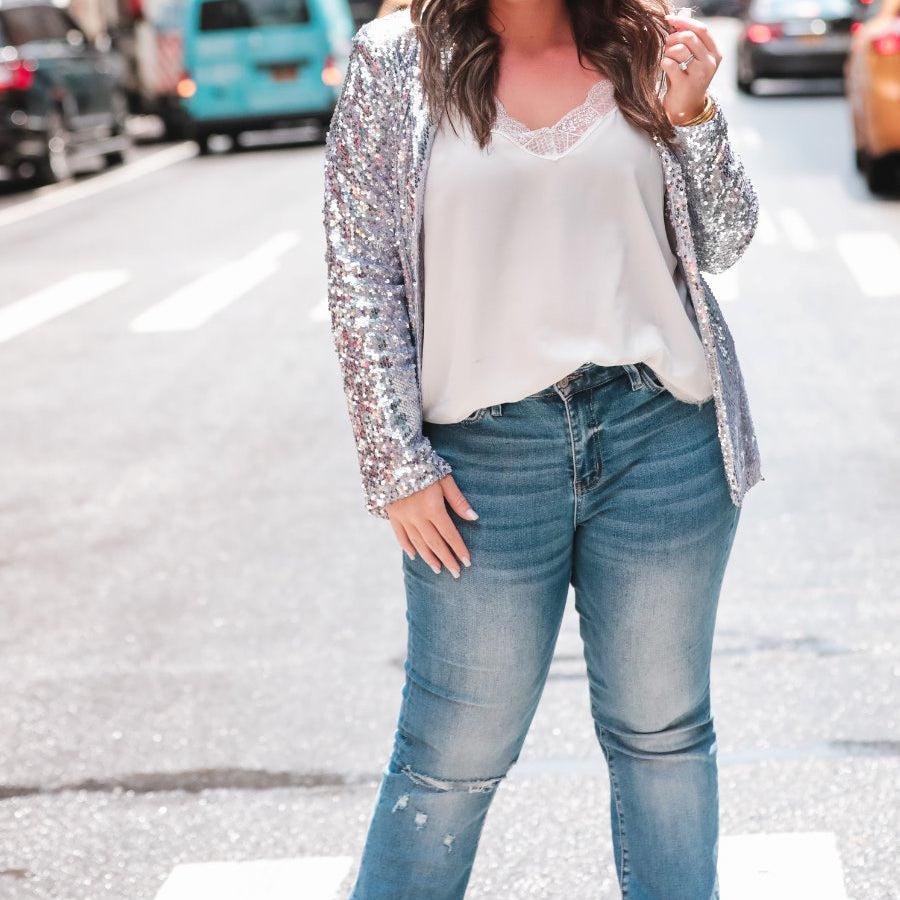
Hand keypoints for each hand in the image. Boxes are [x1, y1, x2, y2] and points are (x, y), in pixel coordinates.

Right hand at [386, 475, 477, 577]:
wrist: (392, 456)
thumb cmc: (424, 465)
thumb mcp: (444, 478)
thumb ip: (458, 500)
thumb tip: (474, 518)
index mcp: (433, 508)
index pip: (450, 534)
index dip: (459, 548)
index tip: (468, 562)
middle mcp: (417, 516)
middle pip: (435, 543)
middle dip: (447, 559)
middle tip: (456, 574)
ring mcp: (403, 517)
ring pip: (418, 543)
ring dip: (429, 558)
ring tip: (438, 569)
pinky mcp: (392, 515)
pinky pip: (400, 535)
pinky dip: (407, 547)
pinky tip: (415, 556)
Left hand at [661, 10, 721, 124]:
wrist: (686, 109)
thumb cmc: (686, 79)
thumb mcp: (691, 57)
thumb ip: (688, 36)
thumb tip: (682, 13)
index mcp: (715, 52)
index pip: (701, 29)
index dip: (684, 21)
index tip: (669, 19)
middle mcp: (710, 62)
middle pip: (689, 37)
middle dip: (673, 38)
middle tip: (667, 46)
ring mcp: (700, 74)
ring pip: (680, 49)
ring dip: (668, 51)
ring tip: (667, 59)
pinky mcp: (686, 84)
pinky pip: (671, 64)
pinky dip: (664, 63)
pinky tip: (665, 68)